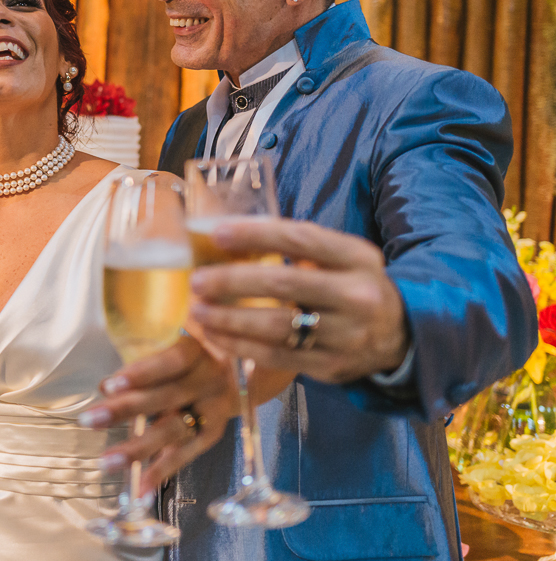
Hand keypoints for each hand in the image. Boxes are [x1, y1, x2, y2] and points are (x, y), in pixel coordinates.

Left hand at [79, 335, 236, 492]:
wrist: (242, 370)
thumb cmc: (192, 356)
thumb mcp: (174, 347)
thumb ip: (144, 365)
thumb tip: (106, 389)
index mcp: (196, 350)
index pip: (169, 362)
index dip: (141, 374)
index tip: (109, 386)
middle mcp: (208, 379)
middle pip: (166, 397)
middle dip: (125, 410)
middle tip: (90, 420)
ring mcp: (213, 408)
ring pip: (174, 430)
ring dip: (138, 448)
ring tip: (107, 462)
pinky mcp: (214, 433)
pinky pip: (187, 454)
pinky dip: (162, 471)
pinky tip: (141, 487)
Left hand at [188, 218, 409, 383]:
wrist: (402, 336)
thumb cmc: (355, 286)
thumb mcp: (344, 257)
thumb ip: (300, 246)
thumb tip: (231, 235)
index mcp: (357, 258)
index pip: (301, 239)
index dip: (257, 234)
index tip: (217, 234)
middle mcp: (356, 296)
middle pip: (285, 284)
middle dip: (233, 282)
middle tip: (198, 281)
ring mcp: (345, 335)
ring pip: (277, 327)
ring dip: (230, 319)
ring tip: (199, 311)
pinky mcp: (331, 366)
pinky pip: (277, 356)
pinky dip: (241, 346)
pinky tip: (217, 336)